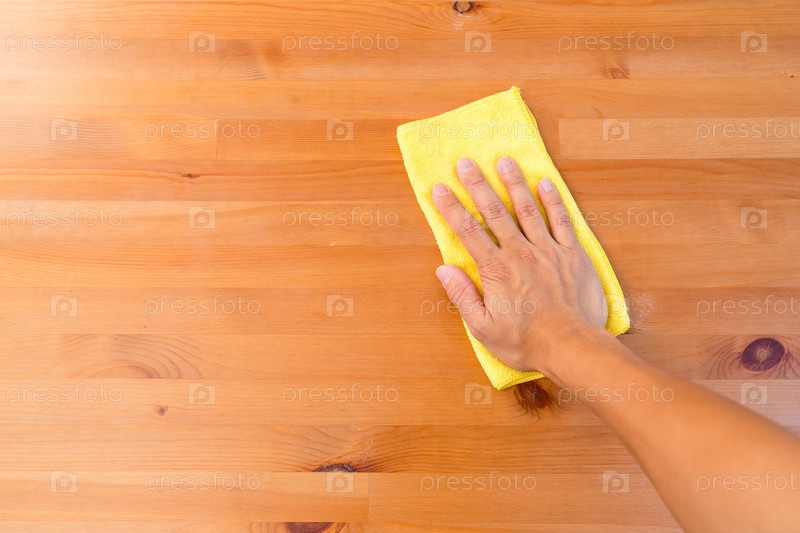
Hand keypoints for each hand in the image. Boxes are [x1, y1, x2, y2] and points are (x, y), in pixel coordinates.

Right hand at [432, 156, 607, 374]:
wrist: (573, 347)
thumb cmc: (527, 342)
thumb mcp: (484, 328)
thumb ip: (463, 296)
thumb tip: (444, 270)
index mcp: (496, 270)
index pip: (468, 231)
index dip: (451, 208)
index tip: (440, 188)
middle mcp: (520, 253)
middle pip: (495, 212)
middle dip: (478, 185)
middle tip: (466, 162)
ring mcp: (548, 251)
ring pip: (528, 209)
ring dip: (514, 183)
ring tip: (504, 161)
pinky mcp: (573, 255)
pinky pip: (562, 221)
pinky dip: (553, 201)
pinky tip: (546, 183)